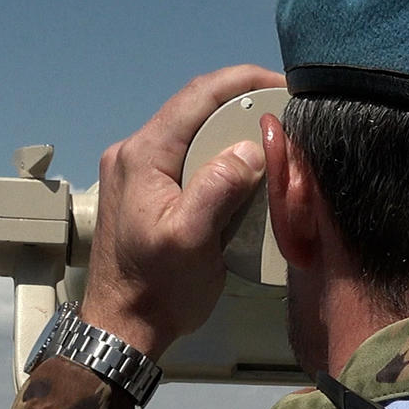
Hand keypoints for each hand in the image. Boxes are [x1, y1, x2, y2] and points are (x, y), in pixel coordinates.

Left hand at [79, 64, 282, 358]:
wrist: (122, 328)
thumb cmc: (156, 289)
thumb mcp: (192, 240)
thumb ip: (219, 188)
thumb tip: (251, 149)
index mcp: (142, 155)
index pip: (197, 96)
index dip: (243, 81)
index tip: (282, 85)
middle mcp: (133, 153)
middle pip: (196, 110)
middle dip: (243, 106)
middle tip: (286, 115)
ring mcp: (135, 171)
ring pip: (192, 133)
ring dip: (232, 132)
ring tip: (273, 139)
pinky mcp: (144, 190)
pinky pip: (187, 157)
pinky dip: (218, 155)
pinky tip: (244, 169)